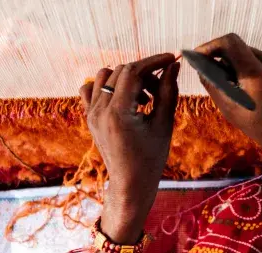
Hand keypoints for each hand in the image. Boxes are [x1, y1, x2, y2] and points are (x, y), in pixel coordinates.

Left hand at [79, 53, 179, 243]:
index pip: (133, 71)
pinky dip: (107, 86)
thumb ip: (168, 91)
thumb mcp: (164, 124)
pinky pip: (91, 89)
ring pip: (105, 76)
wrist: (130, 183)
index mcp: (117, 114)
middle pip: (121, 71)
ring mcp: (91, 114)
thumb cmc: (151, 159)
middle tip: (160, 89)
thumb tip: (173, 66)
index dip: (153, 61)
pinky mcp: (89, 117)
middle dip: (144, 73)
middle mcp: (99, 111)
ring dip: (126, 78)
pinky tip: (124, 99)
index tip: (170, 59)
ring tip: (143, 97)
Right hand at [194, 33, 261, 181]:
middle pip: (239, 49)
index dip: (211, 46)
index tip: (200, 55)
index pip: (230, 43)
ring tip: (245, 89)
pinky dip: (255, 68)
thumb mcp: (232, 111)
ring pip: (251, 53)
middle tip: (220, 78)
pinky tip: (261, 88)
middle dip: (225, 60)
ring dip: (241, 65)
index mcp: (259, 77)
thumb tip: (200, 65)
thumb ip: (214, 85)